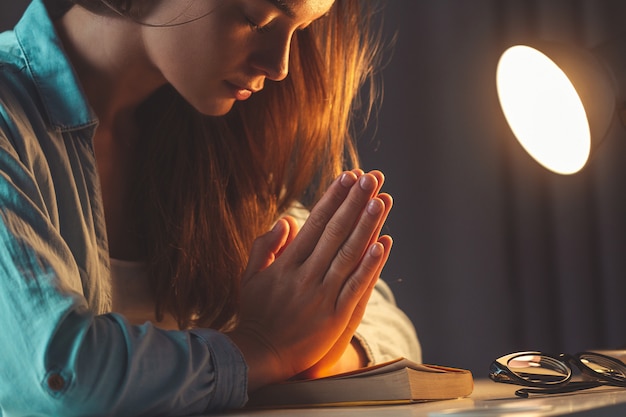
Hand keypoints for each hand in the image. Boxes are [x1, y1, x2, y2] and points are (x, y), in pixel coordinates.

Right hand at [228, 171, 390, 390]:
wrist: (258, 357)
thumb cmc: (255, 315)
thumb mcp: (251, 277)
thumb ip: (266, 247)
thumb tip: (287, 220)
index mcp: (286, 263)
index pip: (314, 223)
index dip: (332, 198)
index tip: (347, 176)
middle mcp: (304, 275)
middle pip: (334, 232)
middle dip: (353, 202)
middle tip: (370, 177)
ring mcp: (320, 295)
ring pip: (347, 254)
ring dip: (365, 226)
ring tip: (381, 200)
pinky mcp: (334, 317)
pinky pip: (355, 287)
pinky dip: (369, 266)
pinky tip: (382, 245)